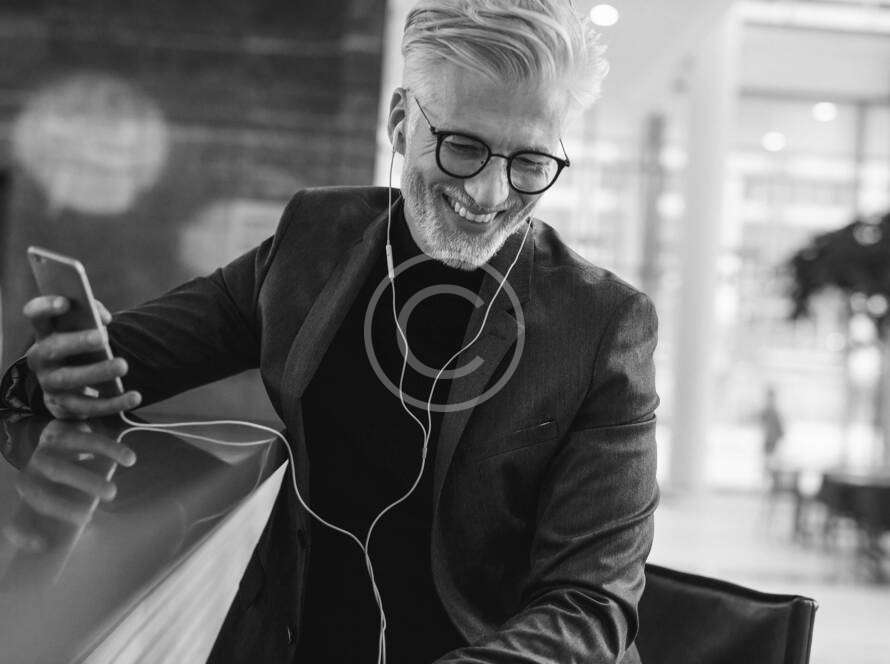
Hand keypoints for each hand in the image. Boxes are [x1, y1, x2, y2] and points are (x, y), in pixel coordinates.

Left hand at [5, 420, 135, 552]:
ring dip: (85, 482)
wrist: (66, 435)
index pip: (14, 521)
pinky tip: (129, 459)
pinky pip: (84, 440)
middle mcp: (30, 474)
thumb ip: (69, 516)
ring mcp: (43, 451)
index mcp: (28, 496)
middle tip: (88, 519)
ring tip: (111, 493)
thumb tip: (87, 537)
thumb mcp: (64, 497)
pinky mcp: (62, 431)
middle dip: (62, 508)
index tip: (45, 545)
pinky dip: (110, 450)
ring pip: (58, 468)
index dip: (24, 534)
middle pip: (38, 494)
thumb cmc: (67, 476)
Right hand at [23, 296, 141, 418]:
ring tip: (123, 365)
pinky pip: (87, 406)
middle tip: (102, 337)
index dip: (45, 307)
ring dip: (96, 372)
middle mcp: (40, 357)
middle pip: (52, 348)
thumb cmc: (82, 343)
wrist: (73, 380)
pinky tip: (135, 397)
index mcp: (45, 333)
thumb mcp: (84, 327)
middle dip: (77, 342)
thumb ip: (93, 314)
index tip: (65, 302)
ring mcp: (49, 382)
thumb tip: (103, 318)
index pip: (36, 316)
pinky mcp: (63, 404)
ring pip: (68, 379)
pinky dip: (113, 403)